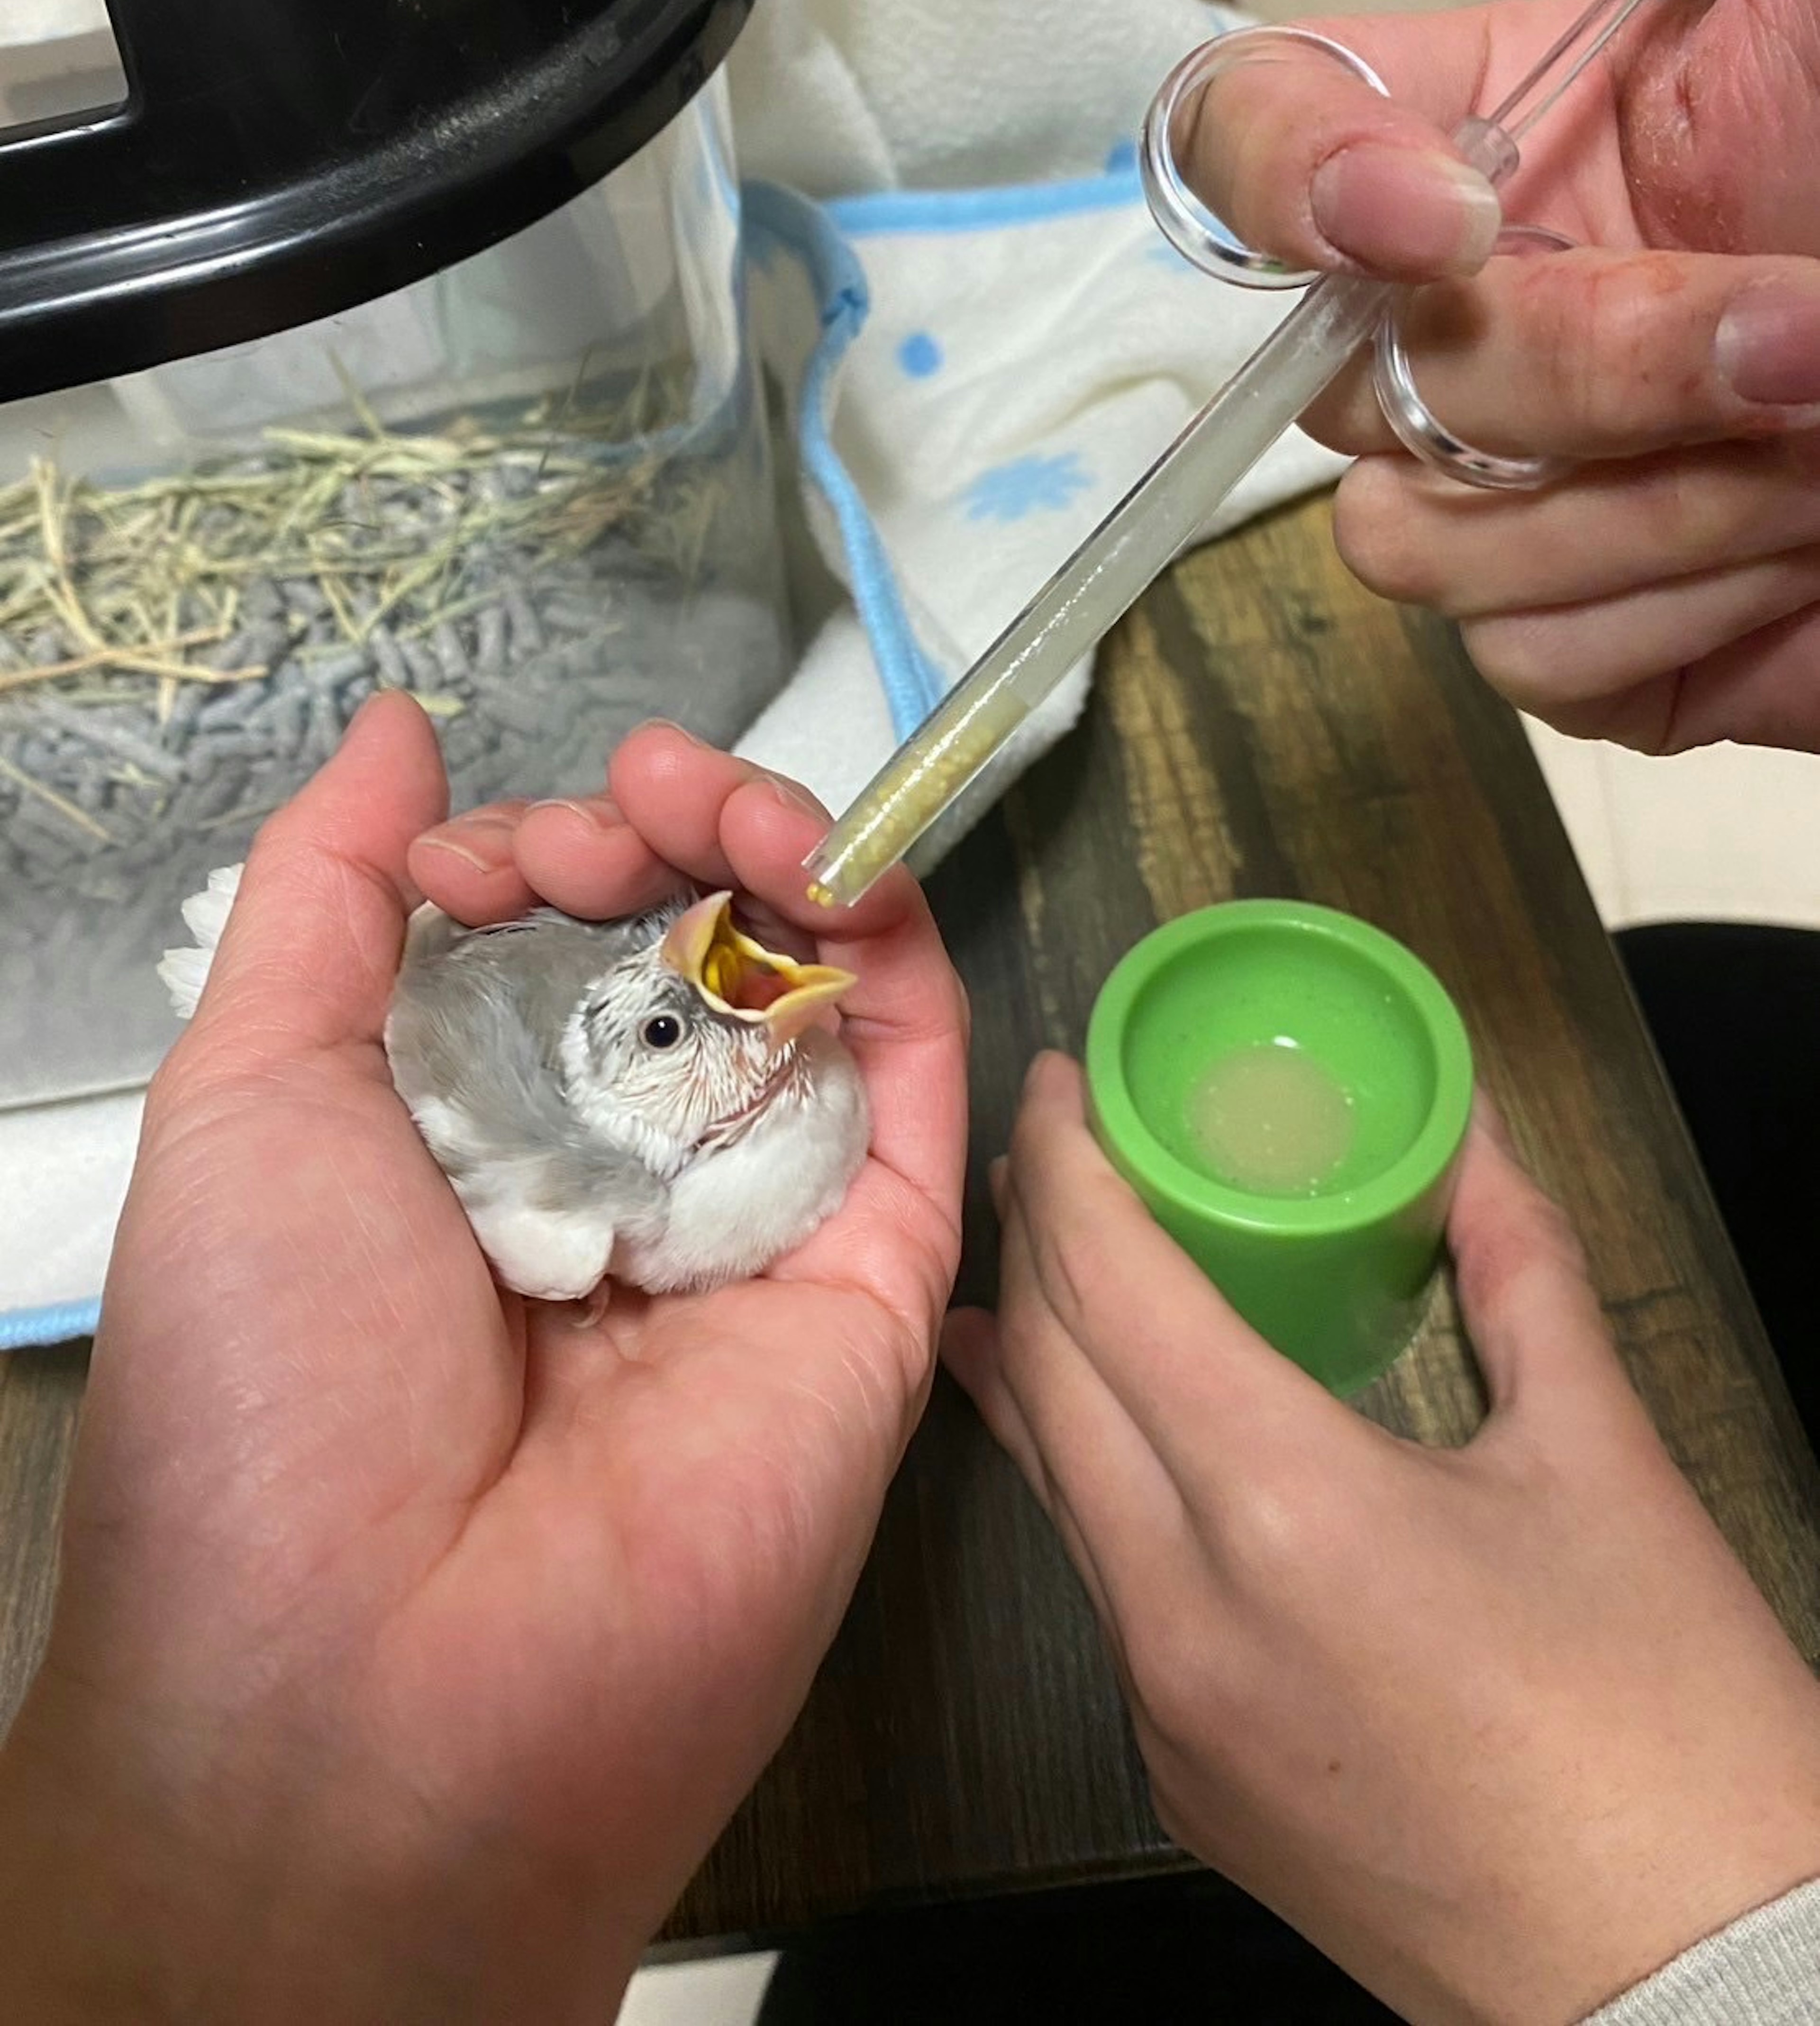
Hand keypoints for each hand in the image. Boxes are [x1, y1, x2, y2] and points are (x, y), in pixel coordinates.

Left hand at [0, 696, 966, 2025]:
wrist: (380, 1694)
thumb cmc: (269, 1396)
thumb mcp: (245, 1100)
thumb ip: (322, 900)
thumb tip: (395, 735)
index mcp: (465, 1147)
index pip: (547, 945)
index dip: (541, 853)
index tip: (497, 852)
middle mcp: (614, 1182)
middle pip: (689, 952)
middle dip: (669, 834)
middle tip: (631, 808)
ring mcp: (749, 1232)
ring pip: (813, 999)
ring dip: (790, 862)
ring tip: (735, 807)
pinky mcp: (873, 1286)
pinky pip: (916, 1101)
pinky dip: (902, 964)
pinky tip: (849, 878)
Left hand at [944, 1056, 1819, 2025]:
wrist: (1688, 1979)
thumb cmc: (1668, 1726)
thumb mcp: (1601, 1458)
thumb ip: (1519, 1270)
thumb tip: (1473, 1143)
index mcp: (1289, 1510)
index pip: (1113, 1285)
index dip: (1069, 1159)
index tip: (1061, 1081)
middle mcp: (1185, 1610)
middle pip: (1050, 1372)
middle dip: (1035, 1236)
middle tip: (1056, 1147)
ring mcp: (1166, 1707)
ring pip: (1058, 1484)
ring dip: (1039, 1357)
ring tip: (1048, 1261)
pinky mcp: (1180, 1776)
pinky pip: (1102, 1586)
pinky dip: (1089, 1475)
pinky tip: (1108, 1430)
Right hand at [1187, 0, 1819, 752]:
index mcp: (1521, 130)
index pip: (1253, 146)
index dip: (1293, 186)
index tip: (1449, 219)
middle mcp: (1500, 308)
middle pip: (1344, 375)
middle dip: (1572, 368)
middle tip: (1799, 335)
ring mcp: (1543, 485)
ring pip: (1416, 536)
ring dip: (1646, 499)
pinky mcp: (1610, 637)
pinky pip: (1525, 657)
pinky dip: (1679, 607)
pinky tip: (1810, 552)